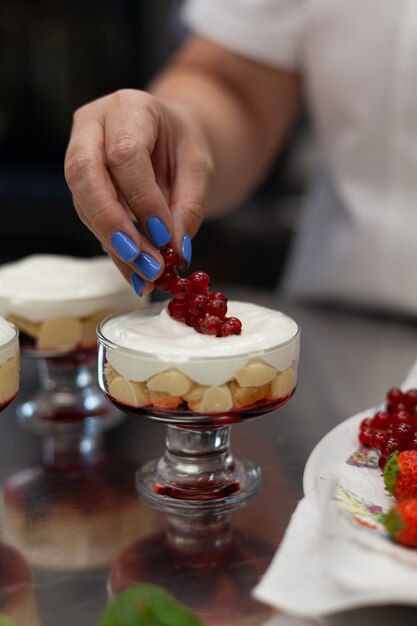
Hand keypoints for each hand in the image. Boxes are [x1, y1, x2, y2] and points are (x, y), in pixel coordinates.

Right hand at [64, 89, 212, 295]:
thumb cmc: (183, 145)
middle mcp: (92, 126)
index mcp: (129, 108)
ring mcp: (78, 154)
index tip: (165, 237)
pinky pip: (90, 220)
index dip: (143, 199)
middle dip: (113, 225)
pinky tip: (135, 274)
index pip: (125, 155)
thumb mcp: (198, 167)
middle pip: (85, 176)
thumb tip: (177, 251)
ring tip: (146, 276)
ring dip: (114, 245)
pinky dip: (114, 250)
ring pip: (83, 202)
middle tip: (143, 262)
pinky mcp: (79, 185)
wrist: (166, 136)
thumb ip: (189, 205)